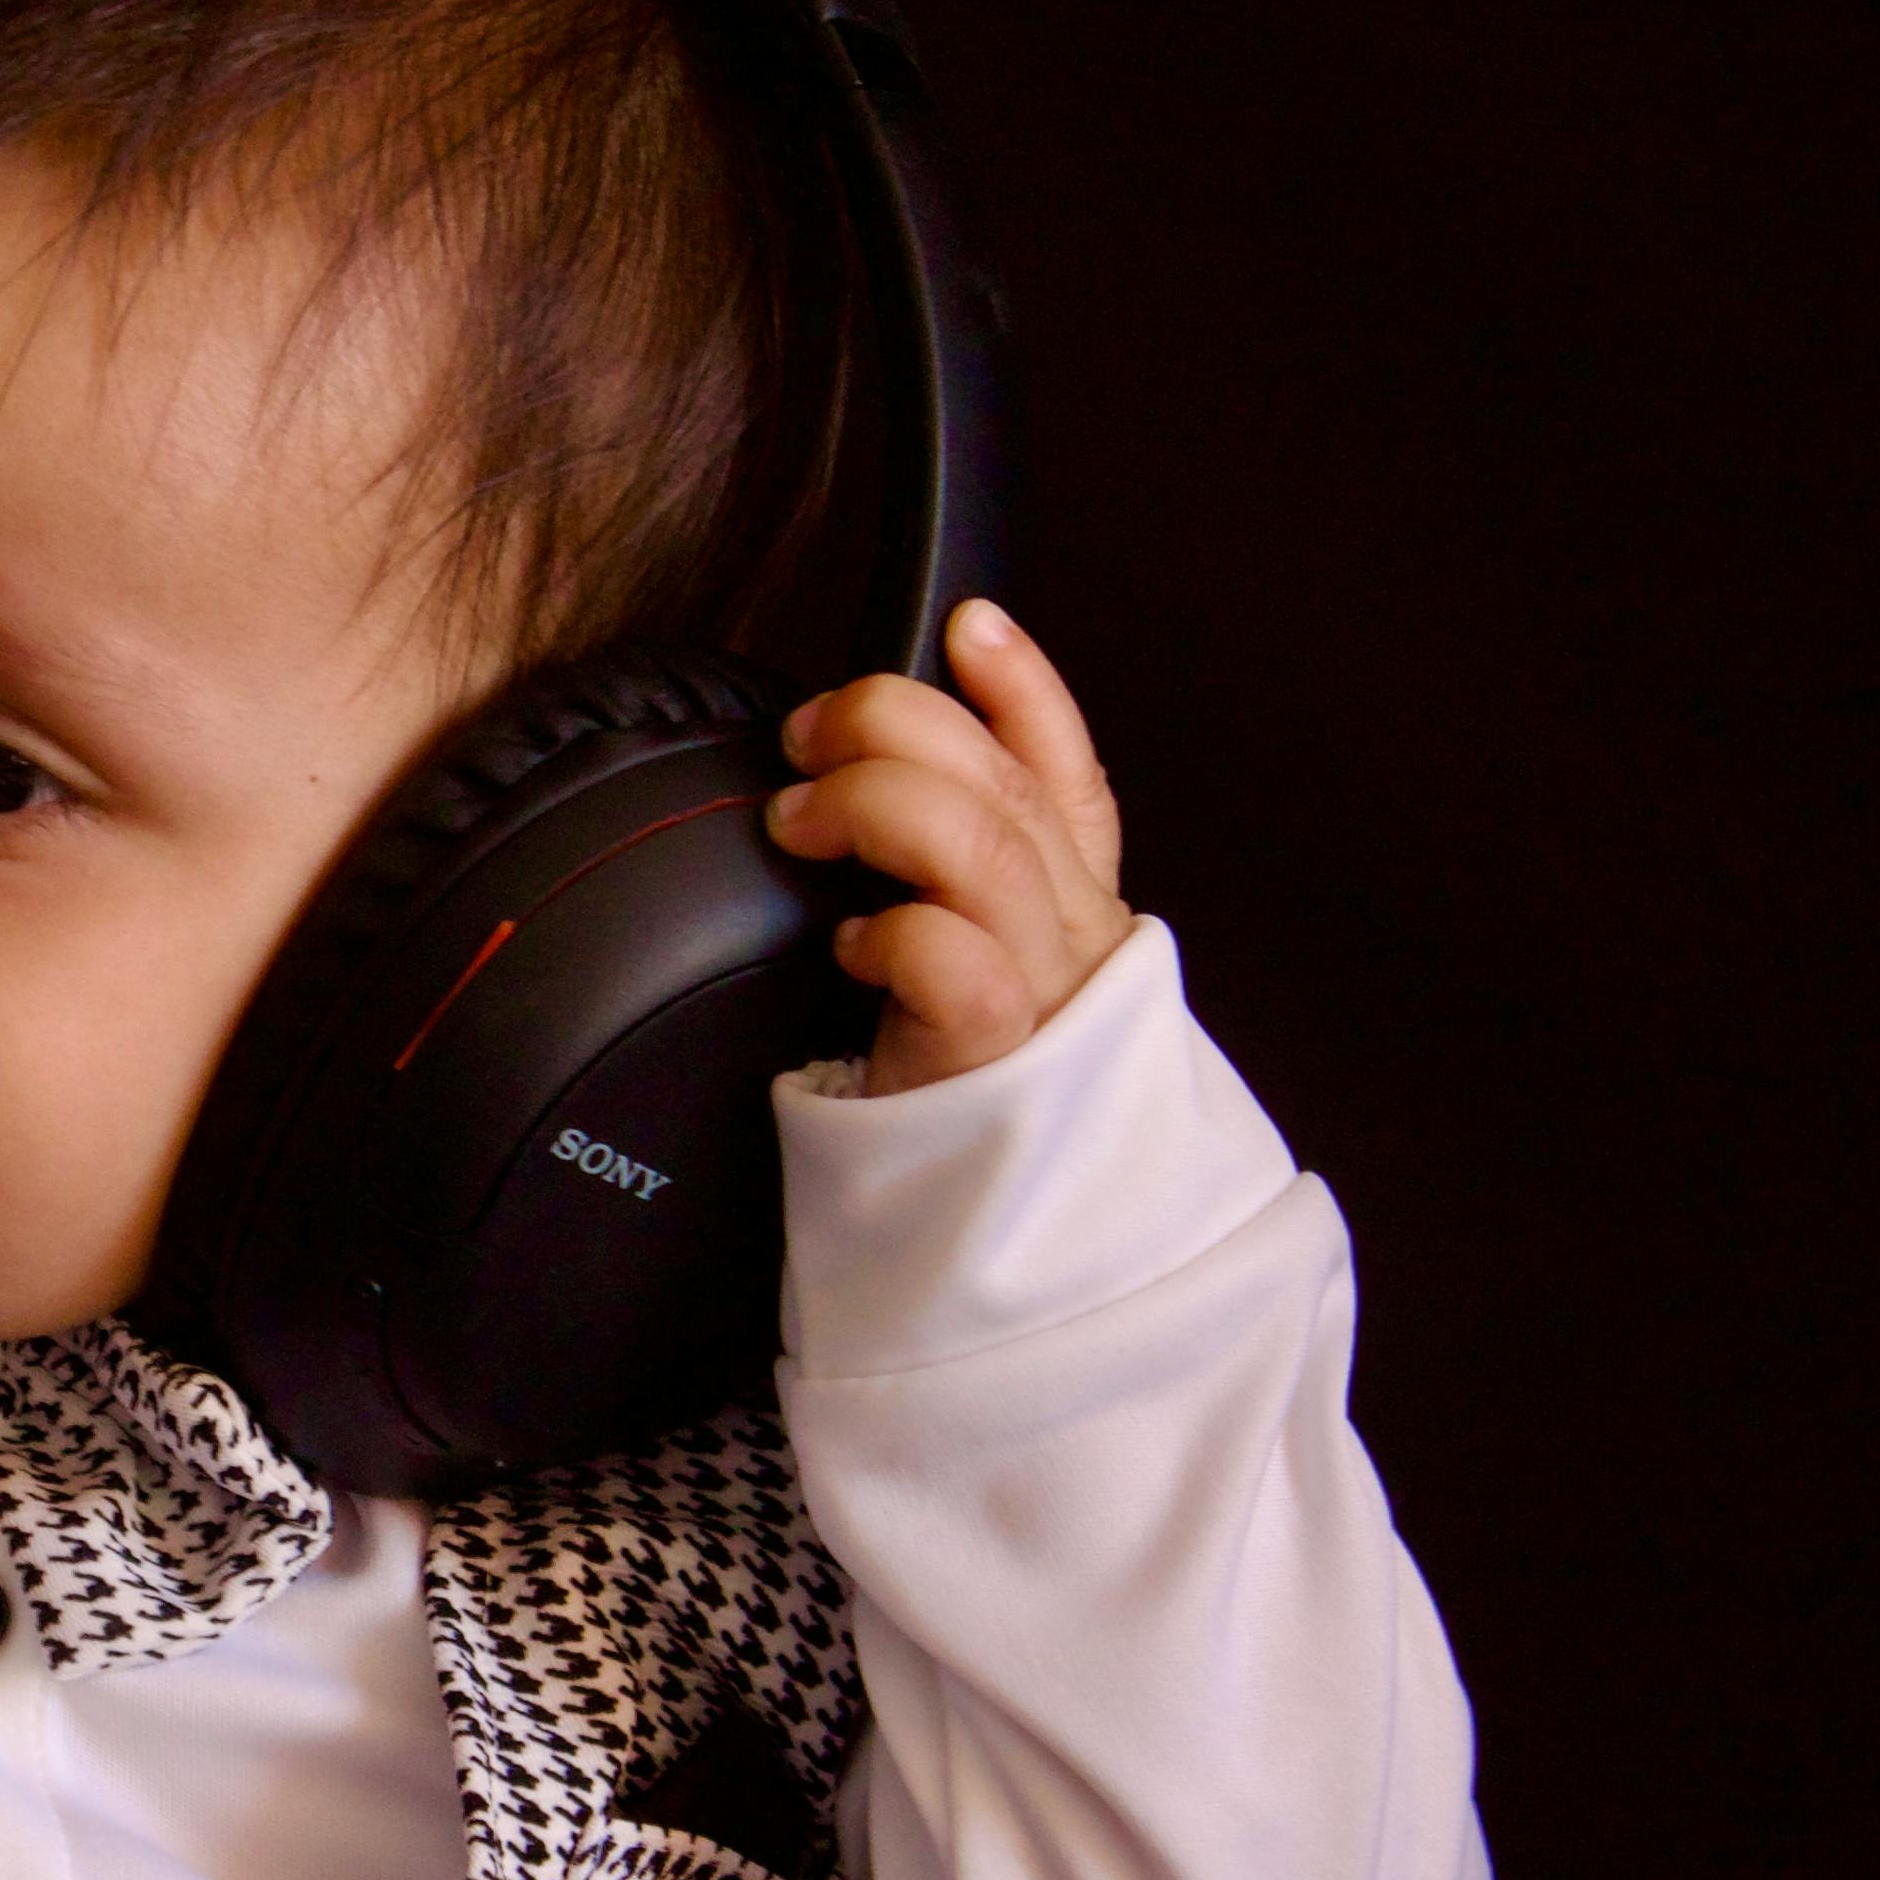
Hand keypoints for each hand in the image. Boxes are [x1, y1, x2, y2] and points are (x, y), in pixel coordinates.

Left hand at [763, 597, 1135, 1094]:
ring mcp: (1049, 1000)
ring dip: (874, 802)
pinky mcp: (999, 1063)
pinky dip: (892, 929)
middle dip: (894, 725)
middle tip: (805, 739)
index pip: (1065, 772)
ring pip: (979, 843)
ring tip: (802, 823)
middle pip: (1001, 783)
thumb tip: (857, 785)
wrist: (998, 1257)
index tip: (968, 622)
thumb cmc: (962, 1103)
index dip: (1026, 687)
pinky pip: (953, 958)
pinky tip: (853, 944)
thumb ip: (947, 886)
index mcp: (1074, 909)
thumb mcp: (966, 974)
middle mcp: (1077, 940)